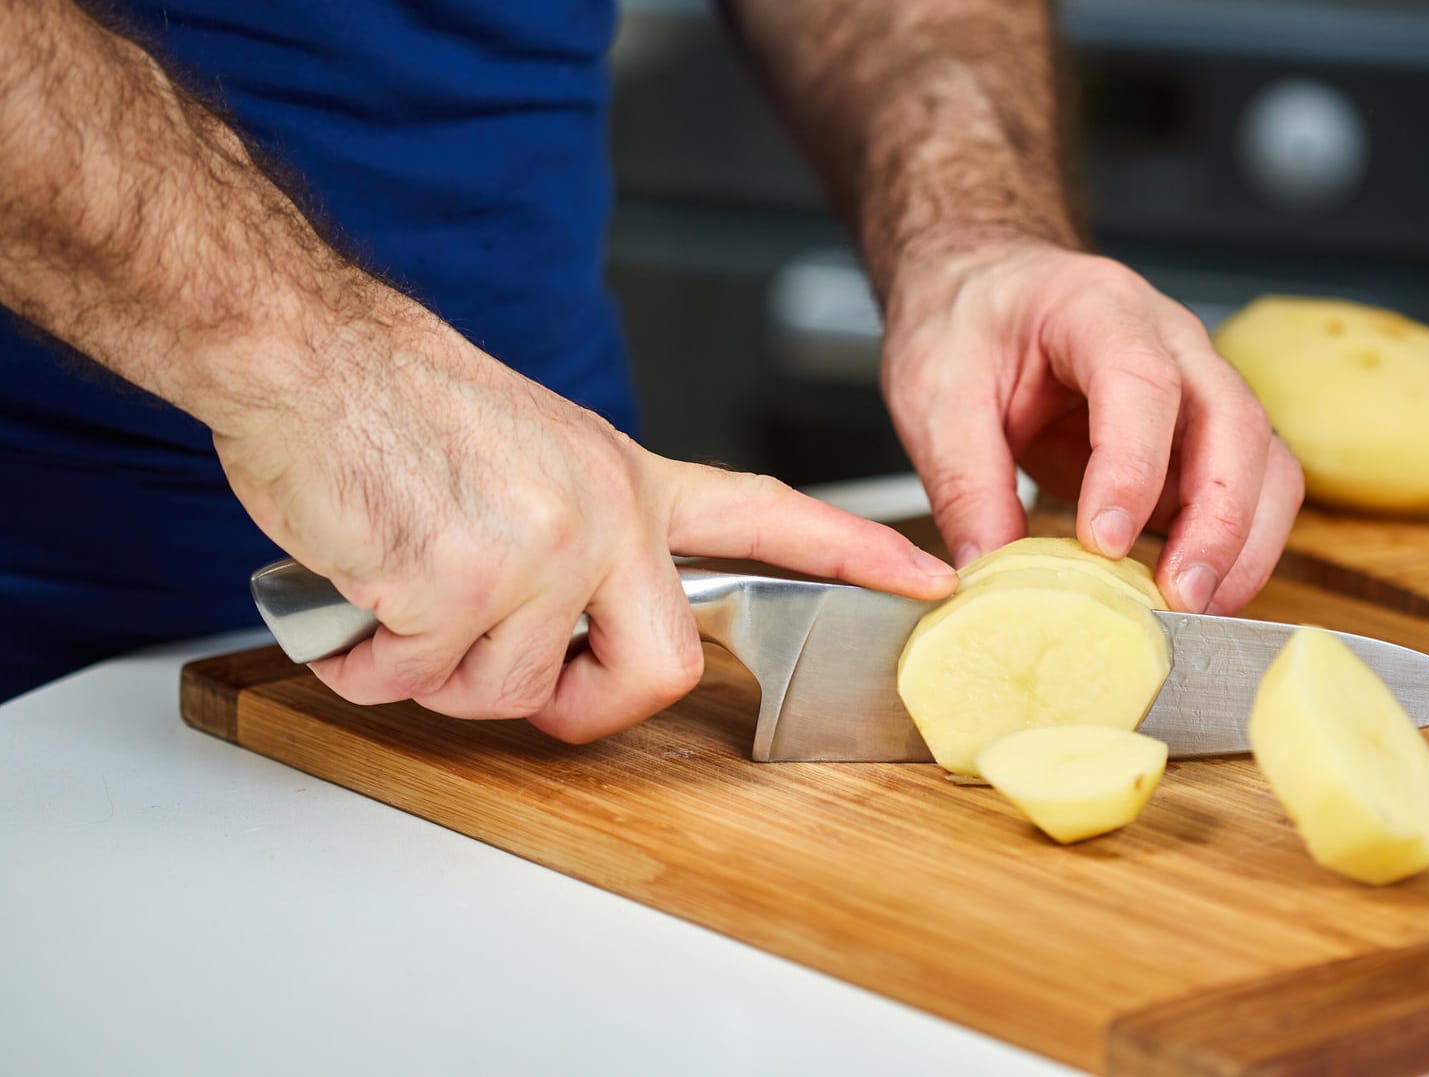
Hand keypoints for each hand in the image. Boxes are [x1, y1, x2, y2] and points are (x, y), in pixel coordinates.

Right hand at [215, 302, 955, 741]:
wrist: (306, 348)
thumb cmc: (402, 404)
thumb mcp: (536, 448)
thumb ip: (583, 536)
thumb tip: (573, 640)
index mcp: (630, 481)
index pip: (767, 521)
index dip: (851, 558)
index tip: (929, 581)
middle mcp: (605, 517)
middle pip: (655, 677)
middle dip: (582, 708)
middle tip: (515, 676)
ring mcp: (540, 552)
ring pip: (507, 693)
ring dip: (434, 668)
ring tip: (402, 579)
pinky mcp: (460, 583)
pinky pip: (416, 683)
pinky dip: (369, 659)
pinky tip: (360, 584)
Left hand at [881, 240, 1302, 614]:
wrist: (985, 291)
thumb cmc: (966, 323)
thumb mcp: (934, 396)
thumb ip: (963, 484)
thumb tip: (986, 573)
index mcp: (1095, 306)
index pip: (1140, 380)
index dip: (1132, 466)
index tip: (1103, 544)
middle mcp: (1169, 339)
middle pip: (1232, 420)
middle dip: (1218, 519)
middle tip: (1177, 596)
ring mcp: (1197, 385)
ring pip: (1262, 459)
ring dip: (1243, 540)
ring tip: (1194, 608)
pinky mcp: (1202, 435)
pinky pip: (1251, 488)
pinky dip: (1239, 546)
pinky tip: (1197, 592)